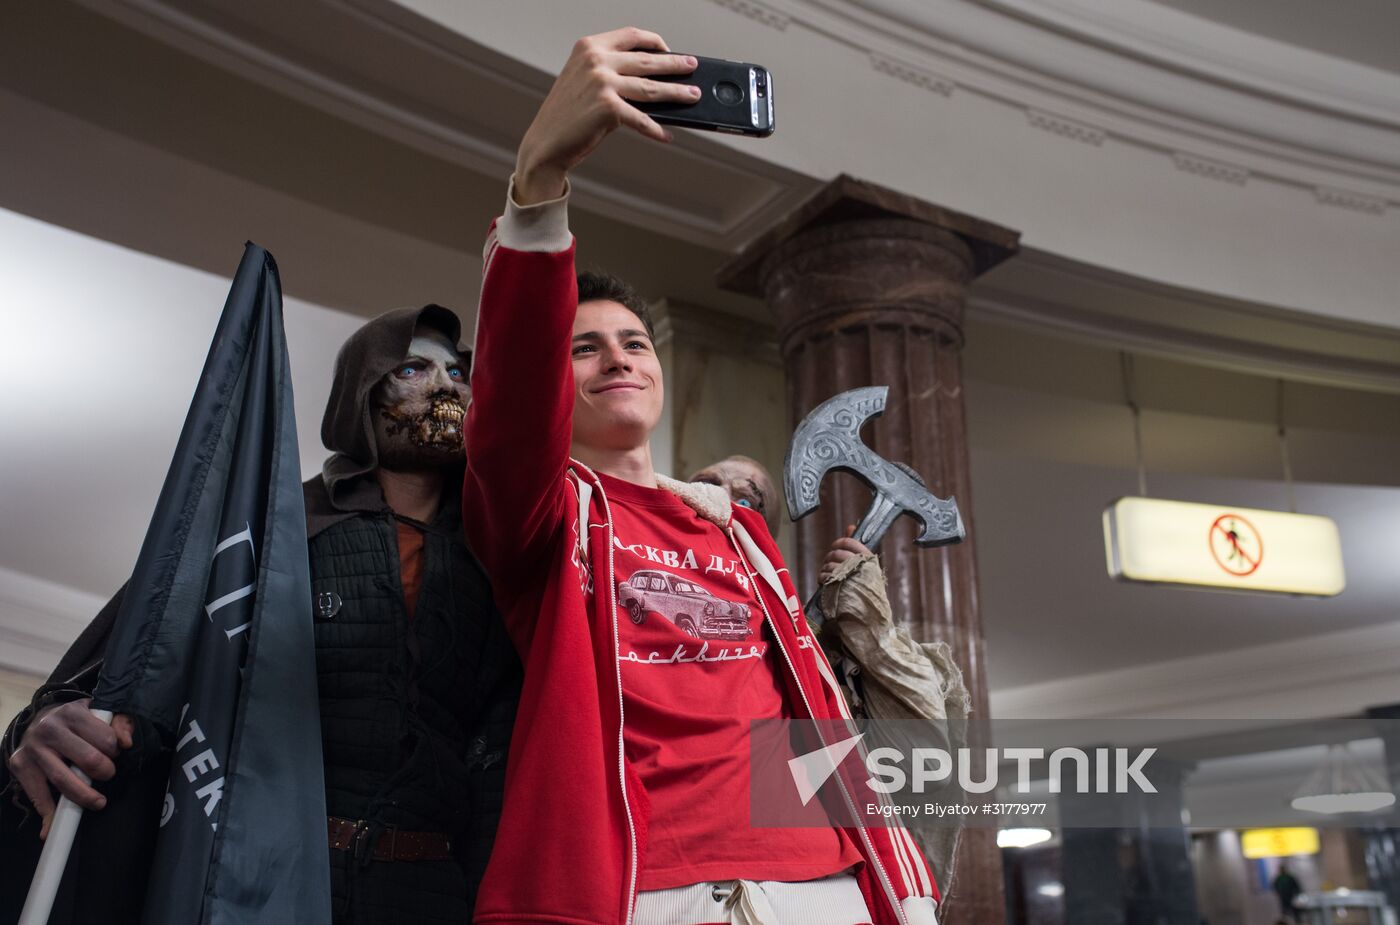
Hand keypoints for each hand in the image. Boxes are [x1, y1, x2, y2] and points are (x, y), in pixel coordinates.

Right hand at [6, 699, 133, 838]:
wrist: (38, 719)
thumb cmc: (75, 720)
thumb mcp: (99, 712)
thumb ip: (120, 722)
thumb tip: (127, 743)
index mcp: (73, 713)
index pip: (106, 740)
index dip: (115, 751)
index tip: (114, 753)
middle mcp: (49, 729)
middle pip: (89, 760)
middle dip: (105, 772)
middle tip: (107, 774)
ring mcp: (33, 748)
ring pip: (63, 780)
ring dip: (84, 796)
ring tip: (98, 802)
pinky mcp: (19, 765)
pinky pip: (37, 795)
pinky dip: (47, 813)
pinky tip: (52, 826)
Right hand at [514, 27, 698, 204]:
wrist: (546, 143)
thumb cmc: (566, 115)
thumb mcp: (584, 82)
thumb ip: (612, 73)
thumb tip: (652, 80)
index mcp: (589, 47)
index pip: (631, 35)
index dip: (654, 42)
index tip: (669, 49)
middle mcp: (595, 60)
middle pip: (647, 60)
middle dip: (674, 65)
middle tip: (692, 66)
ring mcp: (602, 82)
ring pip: (651, 87)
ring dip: (676, 93)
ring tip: (692, 96)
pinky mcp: (608, 108)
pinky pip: (642, 119)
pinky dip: (656, 130)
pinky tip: (667, 134)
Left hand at [820, 525, 871, 582]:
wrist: (866, 607)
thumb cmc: (865, 583)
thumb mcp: (865, 563)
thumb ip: (856, 544)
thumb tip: (850, 527)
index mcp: (867, 558)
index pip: (849, 542)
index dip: (840, 542)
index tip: (836, 546)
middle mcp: (858, 565)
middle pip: (836, 553)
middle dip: (830, 557)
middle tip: (830, 561)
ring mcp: (848, 576)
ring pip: (829, 564)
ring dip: (826, 568)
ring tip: (829, 573)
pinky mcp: (838, 587)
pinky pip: (824, 576)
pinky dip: (822, 577)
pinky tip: (826, 580)